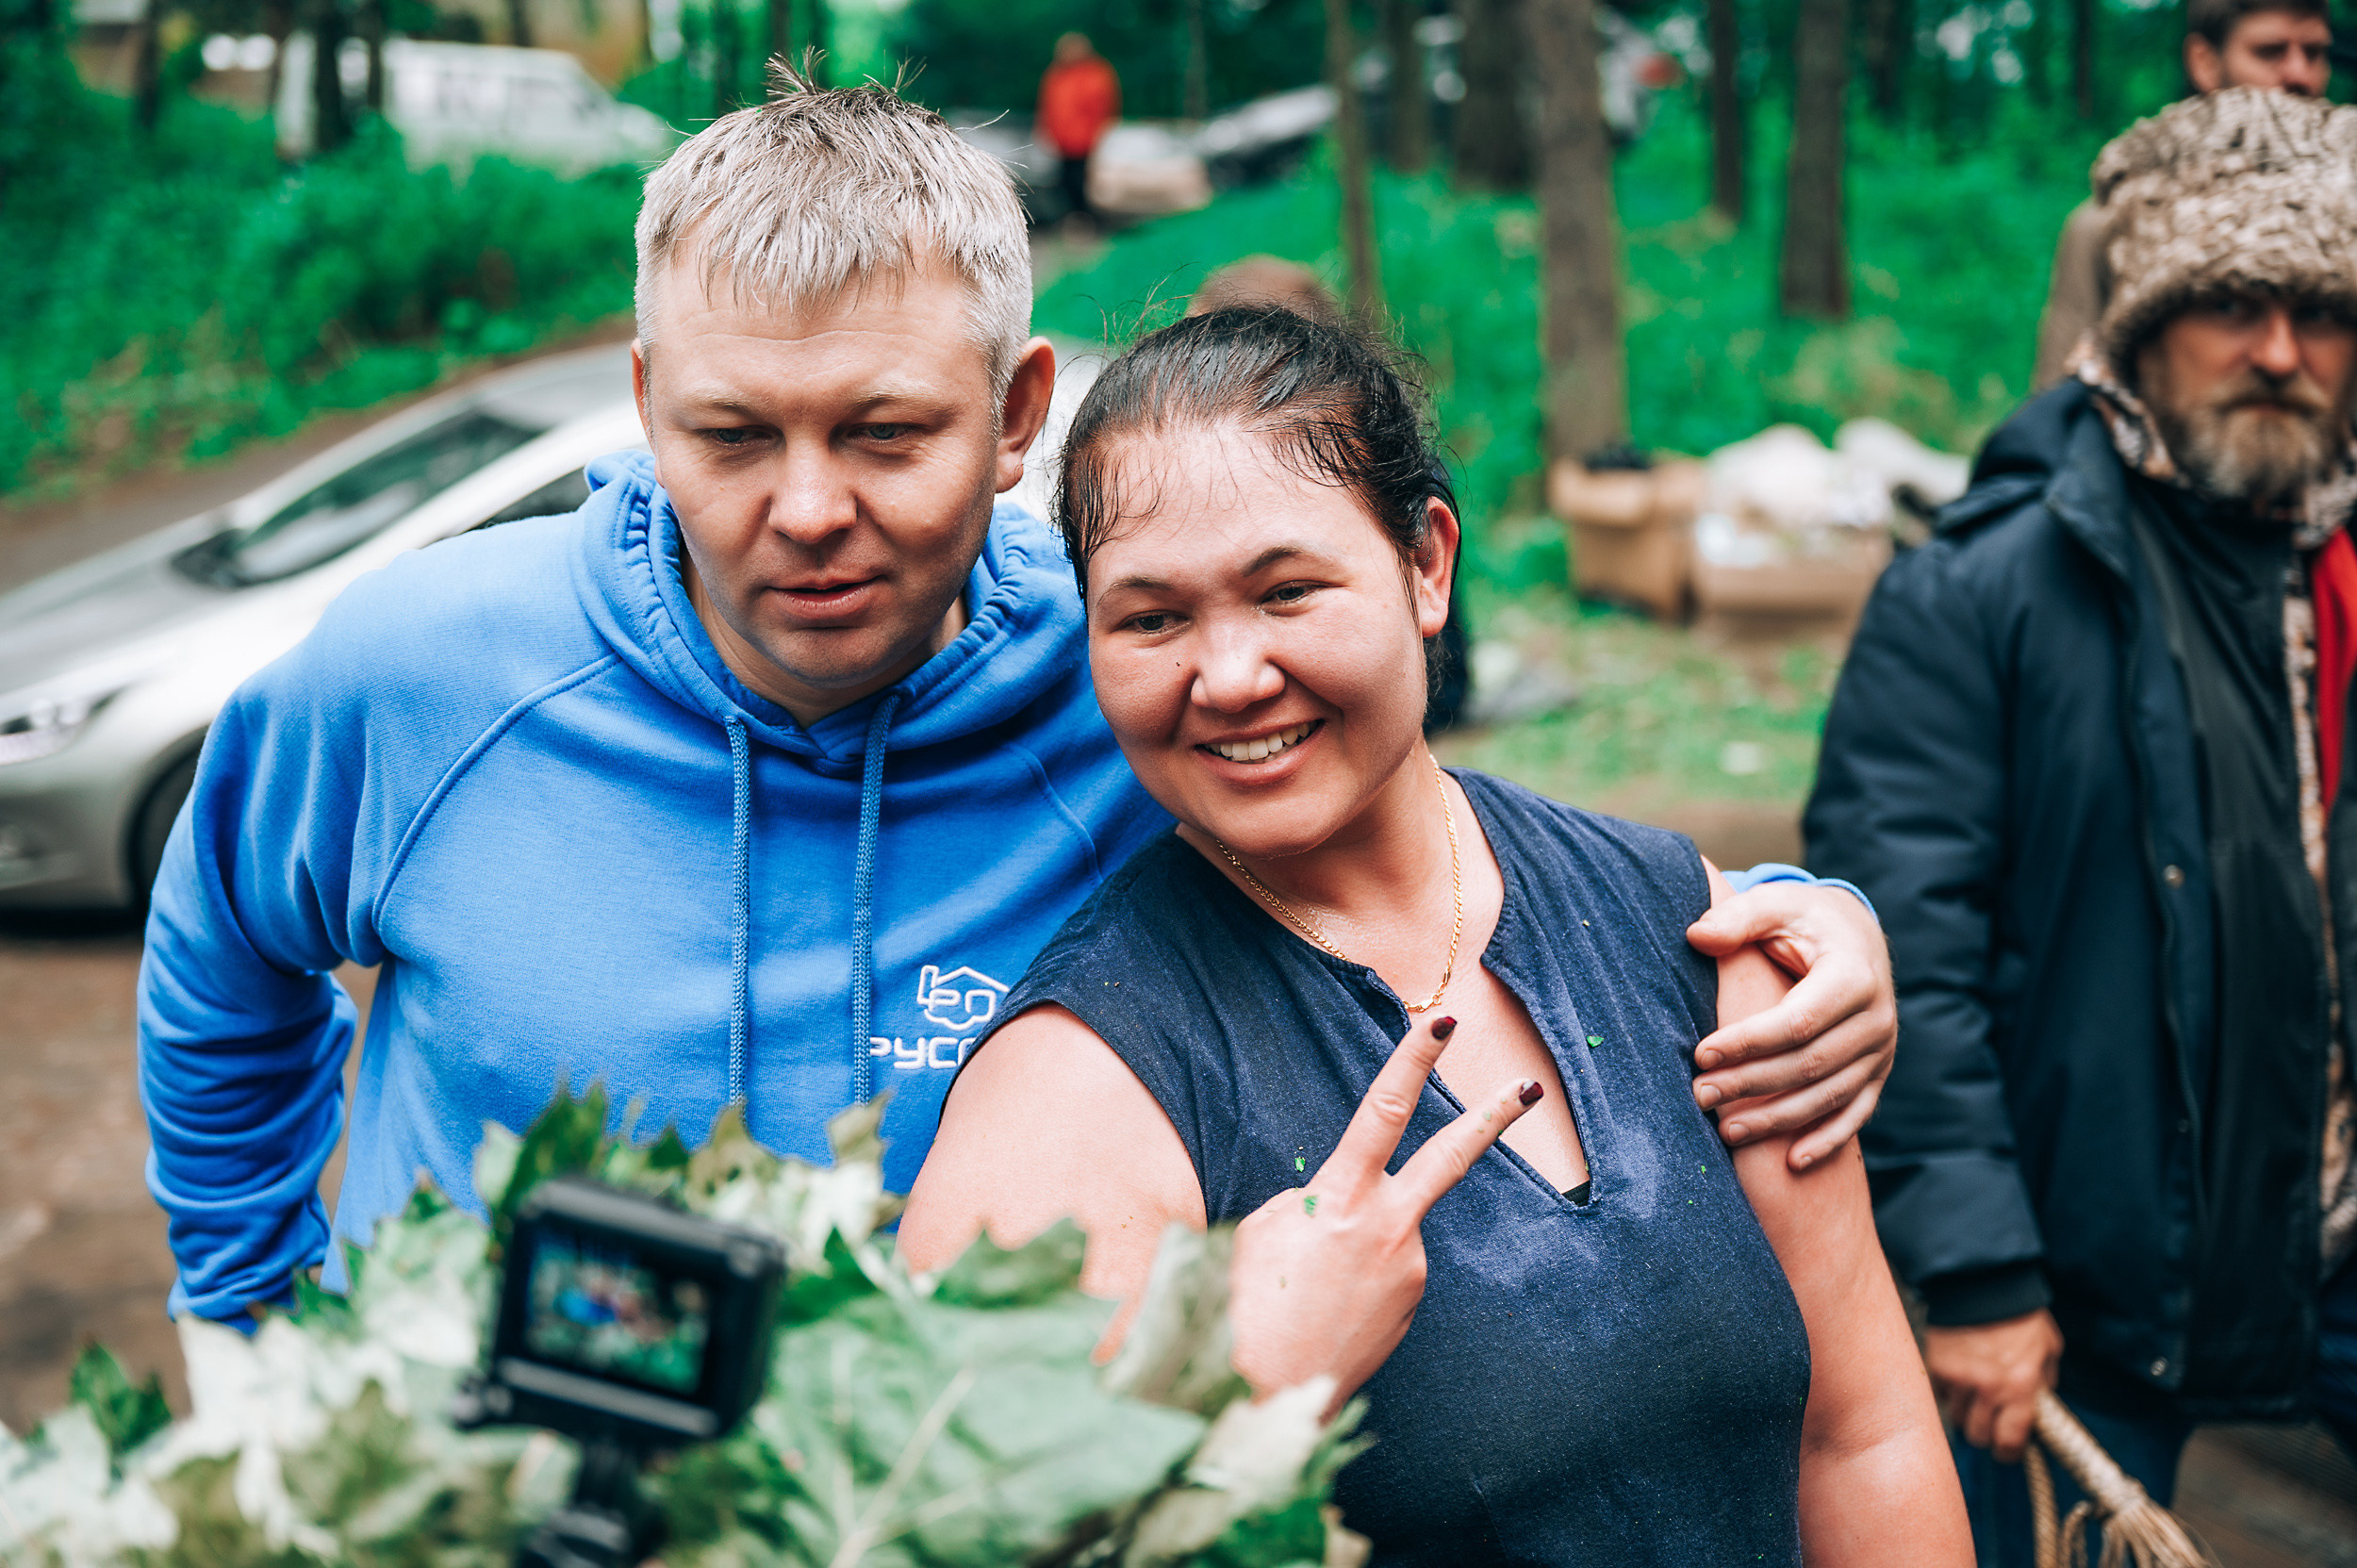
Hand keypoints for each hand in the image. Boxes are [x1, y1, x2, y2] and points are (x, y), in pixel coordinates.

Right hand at [1226, 1013, 1541, 1410]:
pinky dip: (1356, 1276)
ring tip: (1305, 1288)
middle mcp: (1388, 1230)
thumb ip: (1309, 1200)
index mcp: (1340, 1200)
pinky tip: (1326, 1307)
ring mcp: (1408, 1271)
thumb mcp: (1262, 1230)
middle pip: (1449, 1157)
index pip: (1383, 1111)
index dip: (1412, 1060)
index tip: (1442, 1021)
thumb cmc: (1243, 1307)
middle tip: (1528, 1085)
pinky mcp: (1411, 1304)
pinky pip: (1386, 1269)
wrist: (1264, 1399)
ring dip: (1354, 1242)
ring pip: (1388, 1227)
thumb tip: (1340, 1202)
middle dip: (1492, 1117)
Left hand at [1685, 879, 1894, 1168]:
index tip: (1701, 1053)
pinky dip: (1826, 1141)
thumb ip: (1738, 918)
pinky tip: (1791, 1163)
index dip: (1749, 1042)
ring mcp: (1881, 1052)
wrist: (1857, 936)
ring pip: (1828, 1096)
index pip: (1798, 1021)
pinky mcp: (1878, 1074)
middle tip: (1700, 1095)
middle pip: (1809, 1065)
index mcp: (1853, 976)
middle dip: (1751, 1084)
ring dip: (1777, 1119)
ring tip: (1726, 1131)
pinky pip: (1856, 1114)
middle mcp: (1876, 1019)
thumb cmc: (1805, 920)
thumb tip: (1696, 936)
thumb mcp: (1776, 905)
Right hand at [1924, 1310, 2062, 1462]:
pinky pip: (1940, 1396)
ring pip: (1956, 1417)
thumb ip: (2043, 1384)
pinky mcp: (1936, 1366)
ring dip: (1966, 1412)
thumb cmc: (2021, 1316)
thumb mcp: (2048, 1350)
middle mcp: (1987, 1388)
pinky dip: (1949, 1394)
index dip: (2008, 1451)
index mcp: (2020, 1387)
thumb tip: (2037, 1408)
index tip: (2007, 1449)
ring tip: (1975, 1397)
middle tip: (1991, 1420)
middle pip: (1978, 1435)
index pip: (2010, 1440)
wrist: (1983, 1282)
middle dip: (1986, 1432)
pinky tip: (1959, 1381)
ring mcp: (1958, 1378)